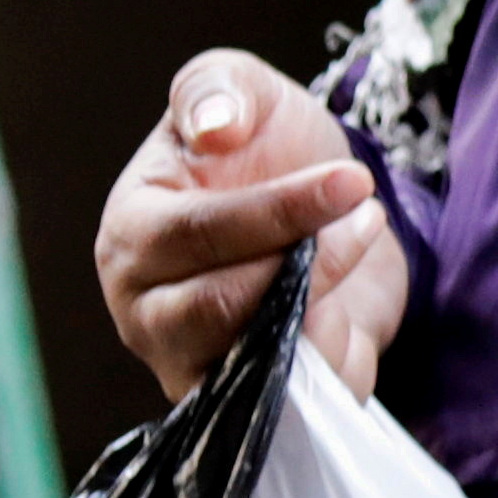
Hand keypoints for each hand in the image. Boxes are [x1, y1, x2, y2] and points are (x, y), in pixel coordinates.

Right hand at [95, 51, 407, 402]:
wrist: (330, 211)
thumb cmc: (265, 149)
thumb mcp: (242, 90)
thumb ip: (216, 89)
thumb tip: (213, 128)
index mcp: (132, 236)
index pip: (192, 236)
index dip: (276, 211)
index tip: (353, 179)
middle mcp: (148, 312)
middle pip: (220, 307)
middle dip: (307, 259)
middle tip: (365, 211)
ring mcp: (195, 368)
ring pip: (260, 358)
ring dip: (326, 299)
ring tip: (359, 237)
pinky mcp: (251, 407)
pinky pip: (299, 402)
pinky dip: (338, 351)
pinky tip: (350, 303)